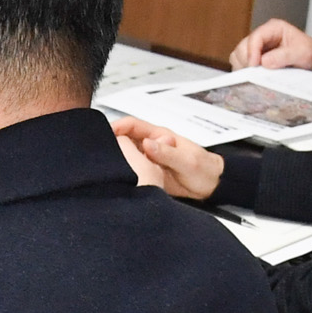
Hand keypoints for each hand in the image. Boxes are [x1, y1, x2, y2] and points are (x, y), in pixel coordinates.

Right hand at [110, 116, 225, 201]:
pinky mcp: (148, 173)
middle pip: (125, 140)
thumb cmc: (204, 169)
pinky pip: (132, 171)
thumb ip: (168, 153)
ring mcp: (148, 160)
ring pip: (126, 156)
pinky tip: (116, 179)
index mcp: (160, 136)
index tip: (105, 133)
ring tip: (104, 166)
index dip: (118, 126)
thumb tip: (147, 143)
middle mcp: (151, 146)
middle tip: (99, 152)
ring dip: (116, 158)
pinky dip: (123, 173)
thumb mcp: (188, 161)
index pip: (133, 126)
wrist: (212, 186)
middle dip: (111, 142)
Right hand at [230, 19, 311, 72]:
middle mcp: (263, 36)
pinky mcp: (255, 59)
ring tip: (255, 77)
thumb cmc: (311, 54)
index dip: (252, 51)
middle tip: (254, 74)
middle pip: (243, 47)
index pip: (255, 37)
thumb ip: (284, 56)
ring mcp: (257, 48)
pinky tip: (255, 78)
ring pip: (239, 56)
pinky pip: (242, 64)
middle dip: (246, 61)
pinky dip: (245, 72)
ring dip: (243, 67)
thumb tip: (264, 62)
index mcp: (274, 28)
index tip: (254, 66)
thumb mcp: (303, 53)